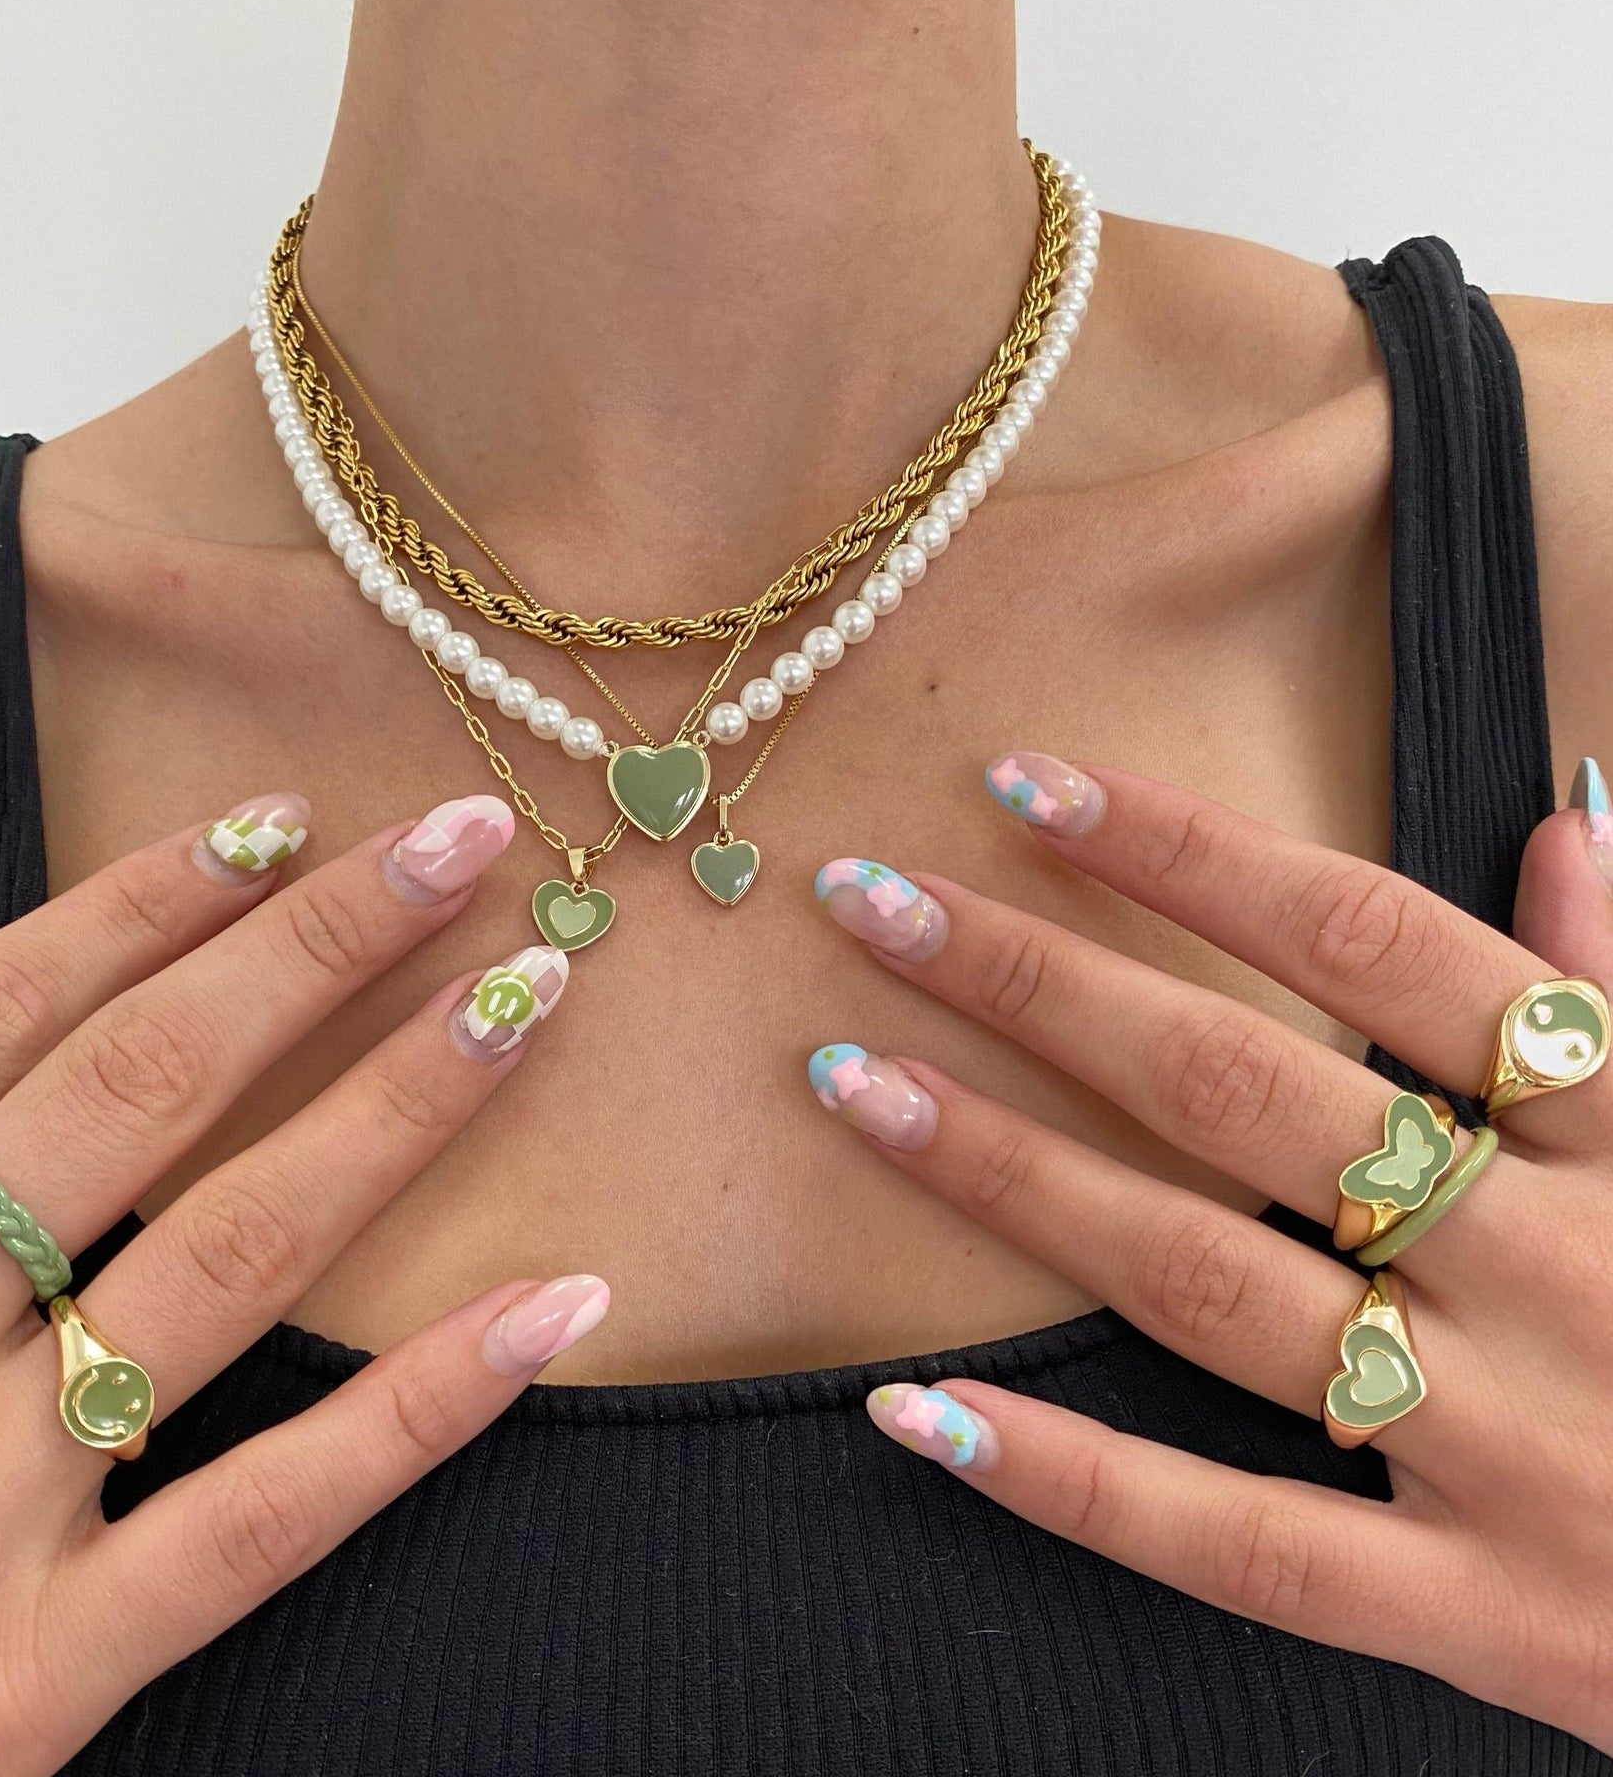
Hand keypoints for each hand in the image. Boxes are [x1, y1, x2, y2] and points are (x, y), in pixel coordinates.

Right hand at [0, 792, 601, 1776]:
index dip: (137, 906)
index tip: (280, 822)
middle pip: (128, 1093)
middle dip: (309, 946)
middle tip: (456, 844)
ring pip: (226, 1253)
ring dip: (394, 1103)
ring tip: (525, 994)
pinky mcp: (26, 1683)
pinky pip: (266, 1515)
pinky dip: (423, 1402)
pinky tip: (554, 1301)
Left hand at [809, 752, 1612, 1749]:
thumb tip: (1557, 824)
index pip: (1372, 940)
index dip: (1189, 852)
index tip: (1027, 785)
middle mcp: (1551, 1268)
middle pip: (1241, 1092)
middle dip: (1040, 982)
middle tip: (869, 902)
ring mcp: (1504, 1444)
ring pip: (1202, 1283)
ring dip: (1009, 1173)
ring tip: (853, 1080)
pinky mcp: (1470, 1610)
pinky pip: (1237, 1545)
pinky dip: (1070, 1475)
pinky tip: (917, 1410)